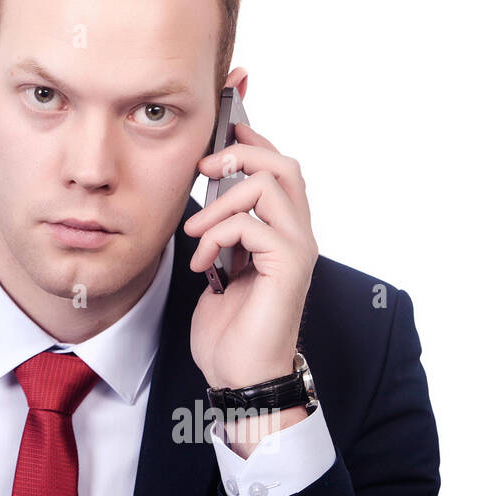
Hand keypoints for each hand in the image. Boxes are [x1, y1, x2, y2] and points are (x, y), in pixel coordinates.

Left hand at [183, 122, 317, 391]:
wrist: (239, 373)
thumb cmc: (228, 325)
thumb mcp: (217, 262)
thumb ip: (220, 227)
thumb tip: (203, 190)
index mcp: (282, 229)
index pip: (277, 166)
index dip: (253, 137)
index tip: (224, 121)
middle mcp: (298, 234)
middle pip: (283, 164)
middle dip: (240, 154)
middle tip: (205, 168)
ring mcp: (297, 249)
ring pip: (268, 185)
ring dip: (220, 203)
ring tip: (196, 233)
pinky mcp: (289, 267)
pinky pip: (254, 224)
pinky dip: (218, 236)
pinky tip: (202, 263)